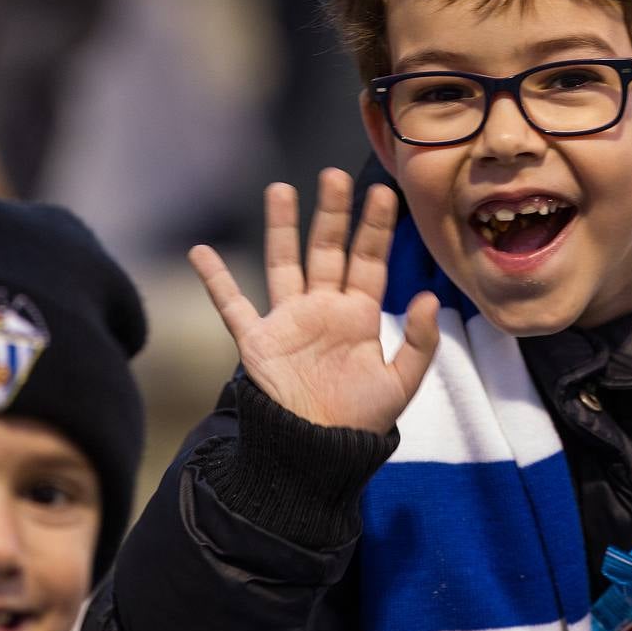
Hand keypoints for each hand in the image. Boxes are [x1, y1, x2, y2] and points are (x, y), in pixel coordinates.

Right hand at [188, 168, 439, 434]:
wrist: (316, 455)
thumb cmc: (360, 421)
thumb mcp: (401, 384)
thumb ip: (419, 342)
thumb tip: (430, 297)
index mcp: (358, 316)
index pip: (369, 261)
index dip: (375, 228)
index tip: (383, 193)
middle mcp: (323, 308)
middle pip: (328, 250)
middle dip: (332, 213)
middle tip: (334, 175)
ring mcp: (288, 320)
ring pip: (284, 262)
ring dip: (283, 227)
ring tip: (281, 188)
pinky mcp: (257, 341)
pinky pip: (233, 305)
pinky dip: (215, 280)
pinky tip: (201, 252)